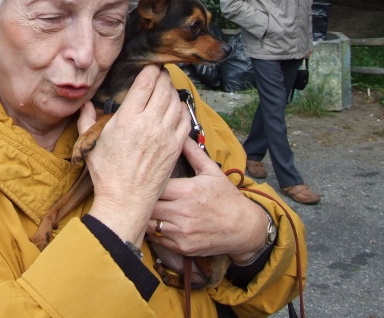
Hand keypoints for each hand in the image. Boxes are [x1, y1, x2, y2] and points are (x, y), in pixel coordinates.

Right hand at [83, 65, 192, 244]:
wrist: (126, 201)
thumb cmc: (106, 173)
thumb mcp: (91, 143)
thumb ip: (86, 120)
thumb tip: (85, 105)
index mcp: (127, 119)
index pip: (145, 84)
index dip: (150, 70)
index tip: (149, 66)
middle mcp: (149, 124)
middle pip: (163, 88)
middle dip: (162, 76)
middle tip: (159, 73)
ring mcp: (165, 135)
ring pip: (175, 101)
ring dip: (172, 90)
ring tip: (166, 87)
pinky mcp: (175, 147)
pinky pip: (185, 120)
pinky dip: (182, 108)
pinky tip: (175, 106)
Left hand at [146, 138, 268, 259]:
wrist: (244, 228)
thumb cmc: (227, 197)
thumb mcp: (212, 171)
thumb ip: (193, 153)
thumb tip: (180, 136)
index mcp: (187, 191)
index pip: (155, 185)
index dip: (148, 182)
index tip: (144, 179)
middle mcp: (182, 212)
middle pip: (148, 205)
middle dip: (143, 199)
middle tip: (139, 194)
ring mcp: (182, 232)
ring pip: (150, 223)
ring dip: (146, 216)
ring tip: (144, 208)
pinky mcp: (183, 247)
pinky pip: (158, 239)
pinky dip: (154, 231)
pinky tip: (156, 222)